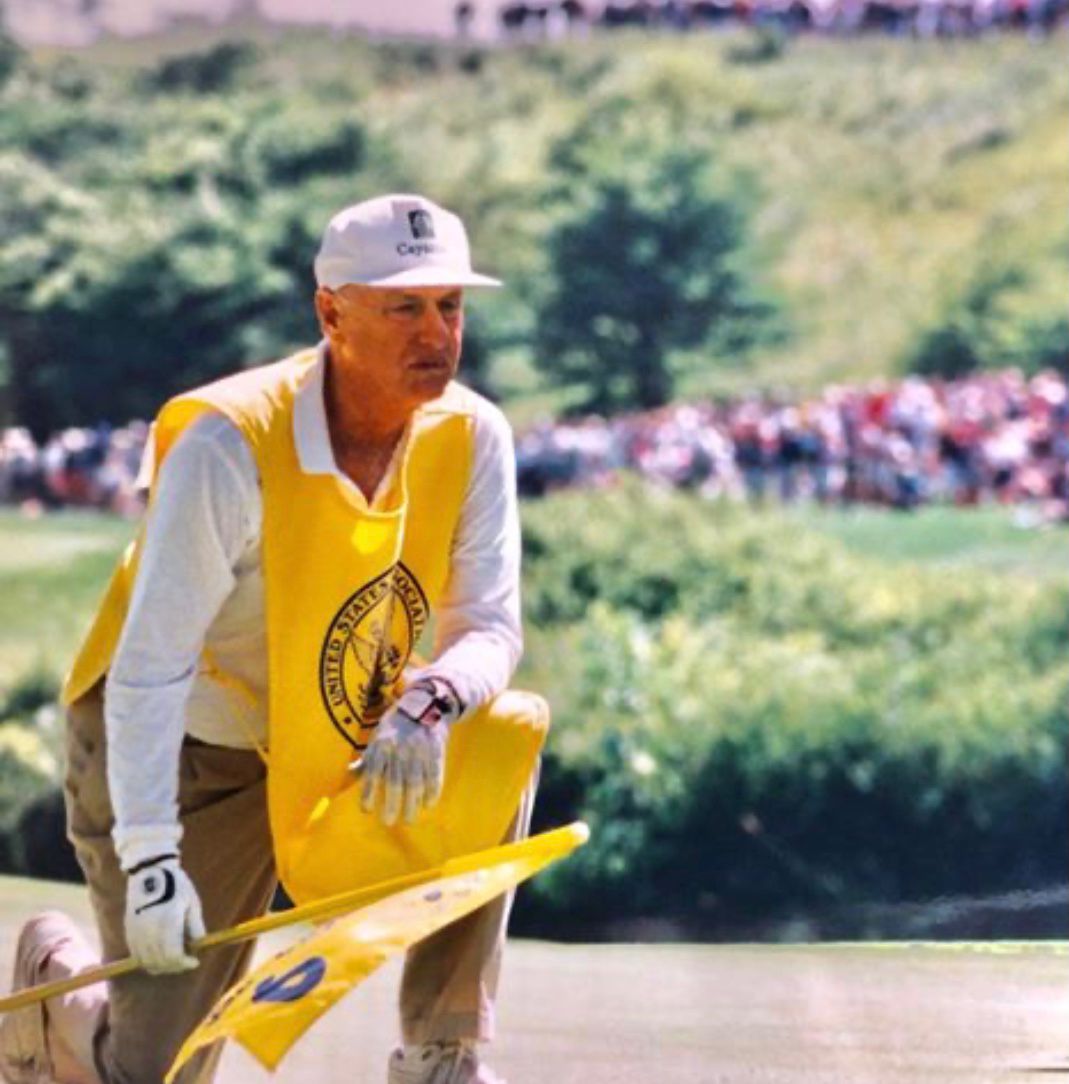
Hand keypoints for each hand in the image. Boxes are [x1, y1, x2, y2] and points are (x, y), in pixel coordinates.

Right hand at [124, 854, 205, 973]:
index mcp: (168, 923)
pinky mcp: (128, 931)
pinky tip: (158, 954)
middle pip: (160, 963)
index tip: (194, 962)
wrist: (150, 871)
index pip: (174, 956)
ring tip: (173, 958)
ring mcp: (136, 932)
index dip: (185, 963)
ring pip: (146, 962)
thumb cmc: (176, 885)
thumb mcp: (192, 903)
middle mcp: (149, 931)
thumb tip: (199, 946)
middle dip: (175, 966)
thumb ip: (196, 927)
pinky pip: (136, 955)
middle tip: (185, 961)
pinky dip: (147, 960)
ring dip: (161, 966)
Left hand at [355, 678, 460, 826]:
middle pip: (395, 782)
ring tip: (409, 820)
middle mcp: (400, 749)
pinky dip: (432, 791)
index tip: (367, 810)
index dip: (369, 792)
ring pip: (415, 783)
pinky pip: (435, 775)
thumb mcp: (377, 736)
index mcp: (382, 744)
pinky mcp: (436, 751)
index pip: (374, 773)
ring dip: (412, 804)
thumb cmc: (396, 724)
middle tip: (389, 822)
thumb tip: (347, 775)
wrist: (426, 703)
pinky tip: (429, 805)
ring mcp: (419, 750)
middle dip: (392, 805)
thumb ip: (366, 758)